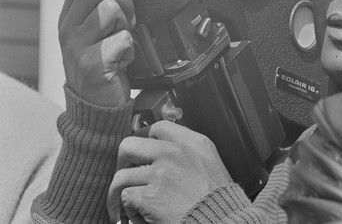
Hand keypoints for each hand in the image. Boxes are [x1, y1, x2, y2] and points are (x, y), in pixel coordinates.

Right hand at [58, 0, 138, 106]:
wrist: (98, 107)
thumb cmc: (104, 64)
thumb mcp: (97, 32)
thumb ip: (104, 7)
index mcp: (68, 19)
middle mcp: (67, 30)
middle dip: (125, 2)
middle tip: (127, 24)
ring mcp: (76, 47)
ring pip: (111, 10)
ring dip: (126, 26)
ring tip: (121, 43)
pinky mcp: (91, 64)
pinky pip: (123, 38)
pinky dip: (130, 50)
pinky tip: (122, 62)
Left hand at [107, 120, 232, 222]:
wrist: (220, 221)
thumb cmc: (217, 199)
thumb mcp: (210, 162)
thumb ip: (188, 150)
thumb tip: (163, 148)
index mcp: (192, 143)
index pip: (157, 128)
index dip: (146, 142)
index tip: (143, 155)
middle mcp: (174, 153)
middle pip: (129, 146)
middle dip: (122, 163)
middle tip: (125, 177)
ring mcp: (161, 173)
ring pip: (121, 177)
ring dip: (119, 194)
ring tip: (124, 205)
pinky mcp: (150, 196)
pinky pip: (125, 198)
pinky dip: (128, 211)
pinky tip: (138, 216)